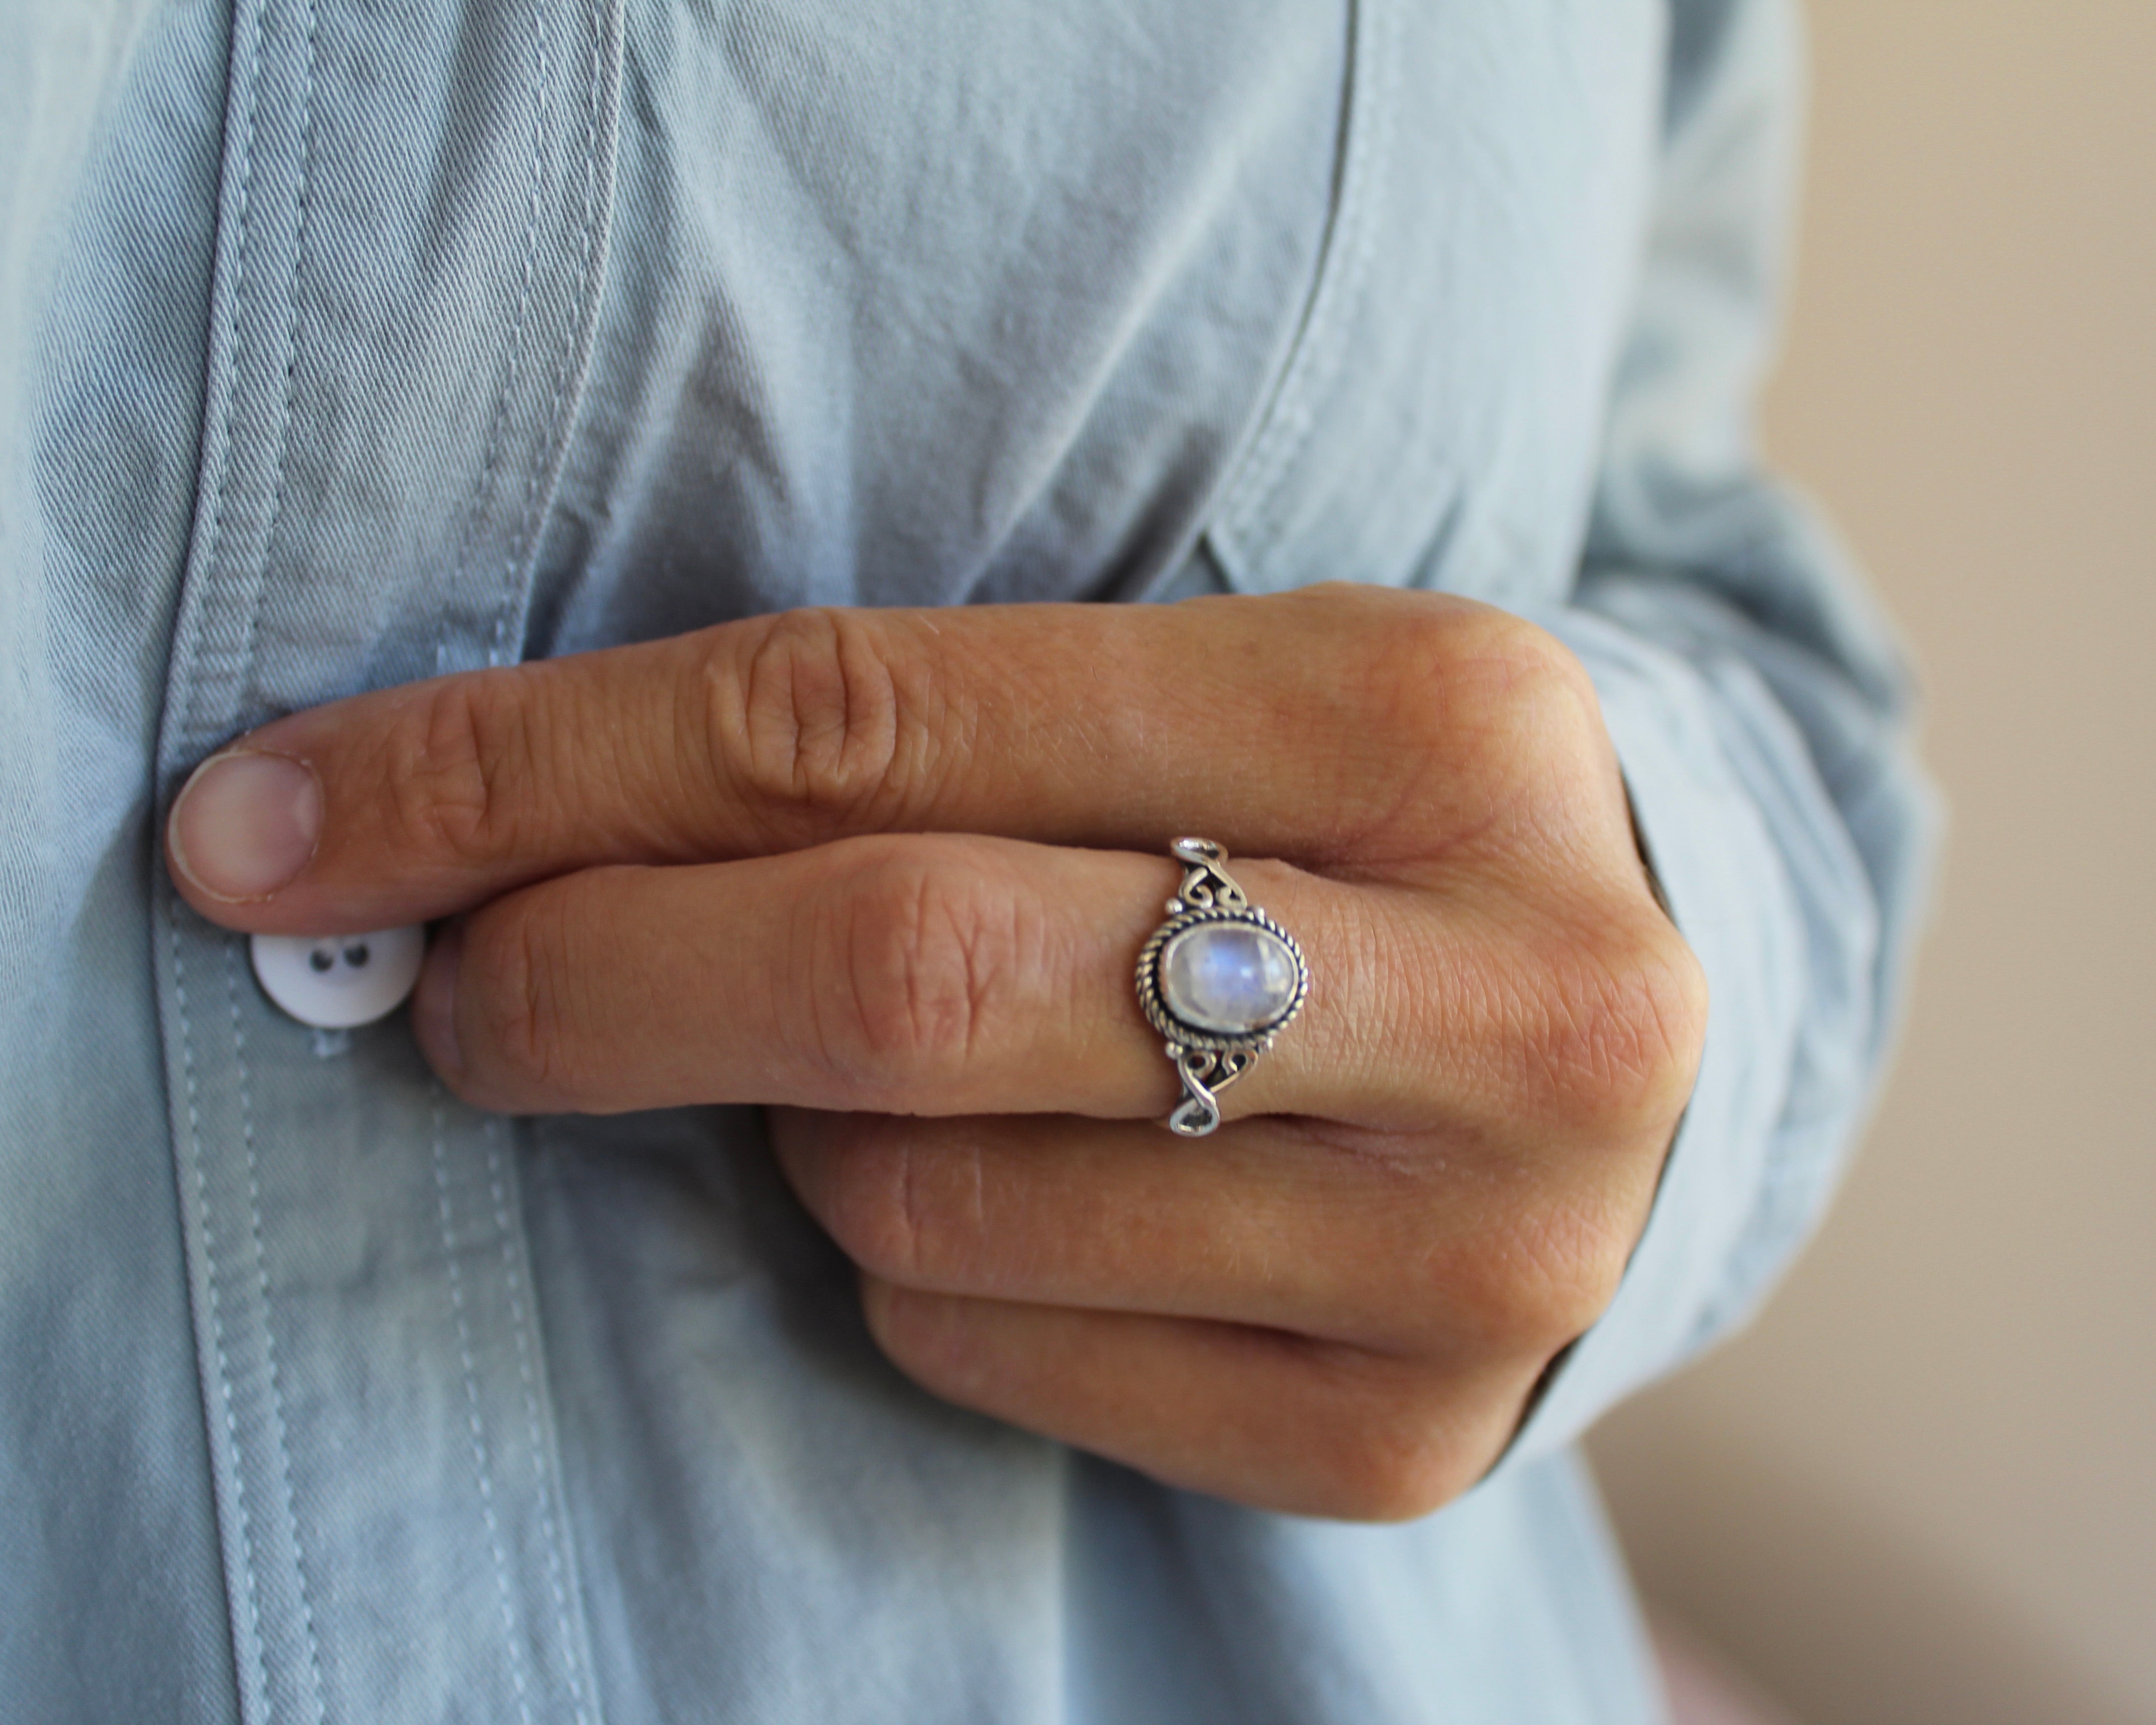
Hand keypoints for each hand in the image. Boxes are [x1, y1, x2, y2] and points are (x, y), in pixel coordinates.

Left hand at [165, 585, 1704, 1519]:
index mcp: (1431, 718)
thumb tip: (484, 844)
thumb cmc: (1342, 817)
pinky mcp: (1409, 1431)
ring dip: (806, 1136)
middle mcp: (1504, 991)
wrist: (1612, 1013)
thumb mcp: (1185, 697)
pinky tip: (1017, 1194)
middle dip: (587, 976)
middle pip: (898, 974)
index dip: (538, 766)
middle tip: (447, 984)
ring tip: (900, 1071)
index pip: (869, 717)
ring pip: (918, 1204)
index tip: (301, 821)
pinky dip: (917, 1275)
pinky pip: (993, 1356)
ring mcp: (1478, 1246)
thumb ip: (895, 749)